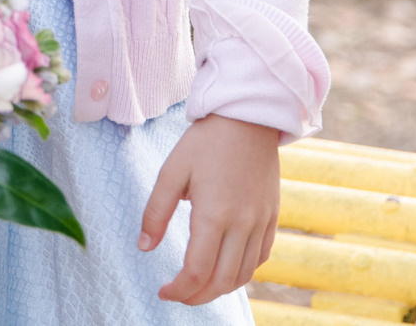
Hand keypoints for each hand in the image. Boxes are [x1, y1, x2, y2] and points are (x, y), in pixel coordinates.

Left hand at [140, 115, 281, 305]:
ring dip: (220, 289)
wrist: (247, 118)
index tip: (163, 292)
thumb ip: (156, 212)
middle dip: (197, 296)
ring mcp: (261, 222)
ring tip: (199, 287)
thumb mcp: (171, 172)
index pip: (197, 272)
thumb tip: (144, 247)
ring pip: (244, 275)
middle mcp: (242, 224)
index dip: (179, 290)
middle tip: (178, 294)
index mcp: (214, 214)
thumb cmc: (205, 142)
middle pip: (222, 281)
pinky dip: (242, 272)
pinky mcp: (271, 216)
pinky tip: (225, 268)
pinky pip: (260, 258)